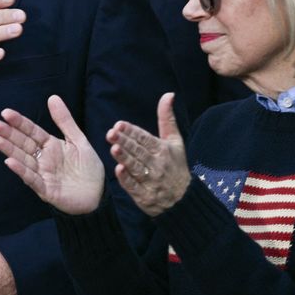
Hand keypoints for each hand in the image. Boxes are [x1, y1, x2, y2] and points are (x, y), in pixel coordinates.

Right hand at [0, 95, 104, 214]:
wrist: (99, 195)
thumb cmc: (89, 168)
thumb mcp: (78, 140)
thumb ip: (65, 121)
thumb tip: (52, 97)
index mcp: (50, 146)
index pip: (31, 131)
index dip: (19, 122)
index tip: (5, 112)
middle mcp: (43, 159)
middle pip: (23, 144)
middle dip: (8, 134)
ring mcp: (43, 174)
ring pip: (23, 160)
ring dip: (9, 150)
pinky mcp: (46, 190)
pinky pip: (32, 179)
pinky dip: (21, 170)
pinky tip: (10, 162)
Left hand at [107, 93, 189, 216]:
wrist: (184, 199)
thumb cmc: (176, 165)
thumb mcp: (175, 141)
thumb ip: (167, 118)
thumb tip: (168, 94)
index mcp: (163, 150)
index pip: (145, 139)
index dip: (132, 132)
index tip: (119, 124)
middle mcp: (158, 164)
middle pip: (139, 151)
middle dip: (125, 142)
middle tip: (111, 133)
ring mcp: (152, 181)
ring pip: (136, 168)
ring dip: (125, 158)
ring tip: (114, 148)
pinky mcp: (145, 196)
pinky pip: (135, 187)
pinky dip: (127, 180)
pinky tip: (118, 170)